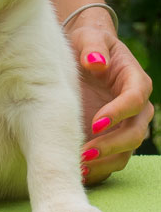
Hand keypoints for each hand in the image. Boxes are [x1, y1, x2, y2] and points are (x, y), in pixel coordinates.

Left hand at [67, 8, 153, 184]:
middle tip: (86, 152)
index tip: (95, 122)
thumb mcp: (88, 38)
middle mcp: (135, 107)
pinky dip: (97, 169)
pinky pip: (110, 159)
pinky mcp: (109, 138)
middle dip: (112, 145)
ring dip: (105, 162)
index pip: (135, 99)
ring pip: (125, 151)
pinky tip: (77, 174)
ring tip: (79, 168)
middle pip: (134, 132)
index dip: (118, 112)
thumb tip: (96, 61)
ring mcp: (123, 125)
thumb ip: (93, 47)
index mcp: (135, 81)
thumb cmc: (86, 44)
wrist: (81, 55)